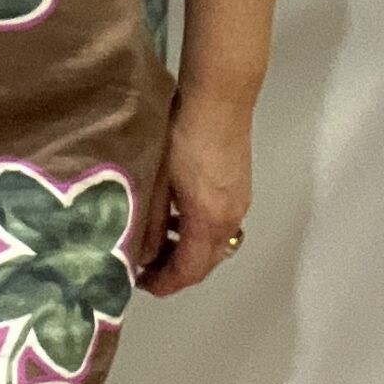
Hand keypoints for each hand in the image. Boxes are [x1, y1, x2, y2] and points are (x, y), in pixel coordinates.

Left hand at [134, 85, 252, 296]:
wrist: (220, 99)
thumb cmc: (183, 136)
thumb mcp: (158, 181)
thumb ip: (151, 222)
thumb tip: (144, 254)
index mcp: (208, 221)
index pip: (189, 271)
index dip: (165, 283)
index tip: (142, 284)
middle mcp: (231, 218)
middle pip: (207, 262)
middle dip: (177, 271)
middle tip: (147, 266)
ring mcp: (240, 203)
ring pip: (216, 244)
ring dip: (189, 250)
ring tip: (159, 241)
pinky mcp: (241, 187)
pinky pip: (222, 224)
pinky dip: (200, 232)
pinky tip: (179, 215)